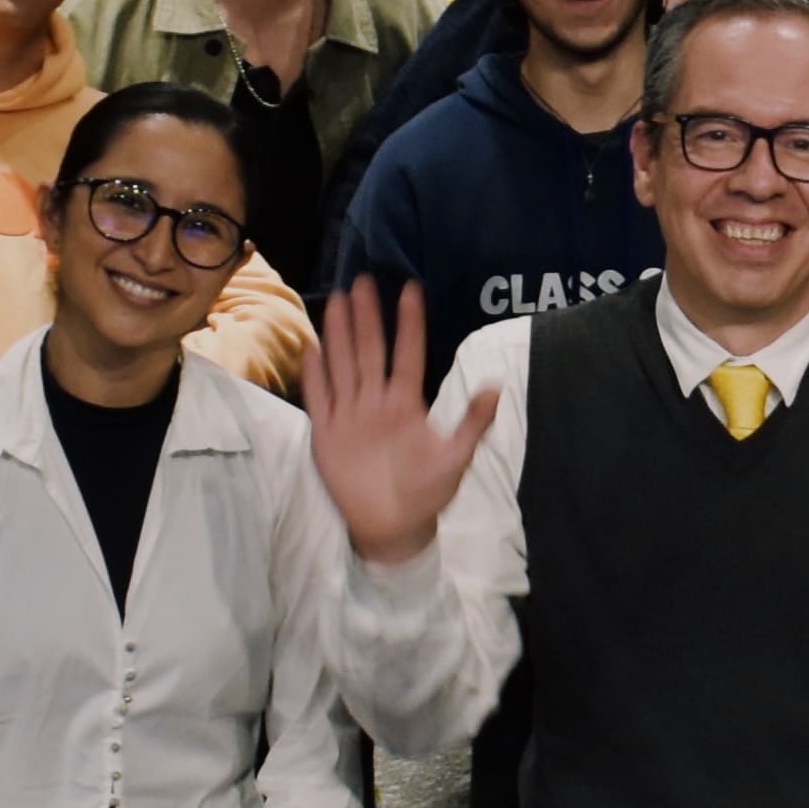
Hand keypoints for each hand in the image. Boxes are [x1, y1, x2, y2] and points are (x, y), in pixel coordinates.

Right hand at [308, 281, 499, 565]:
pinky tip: (311, 349)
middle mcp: (376, 401)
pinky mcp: (327, 434)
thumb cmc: (427, 492)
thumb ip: (473, 423)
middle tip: (363, 281)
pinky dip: (314, 376)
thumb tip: (496, 387)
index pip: (408, 354)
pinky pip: (319, 399)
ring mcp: (350, 415)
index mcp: (406, 404)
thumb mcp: (456, 458)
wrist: (393, 526)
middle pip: (370, 351)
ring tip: (338, 302)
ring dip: (339, 335)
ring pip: (343, 366)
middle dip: (367, 317)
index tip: (411, 289)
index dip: (410, 323)